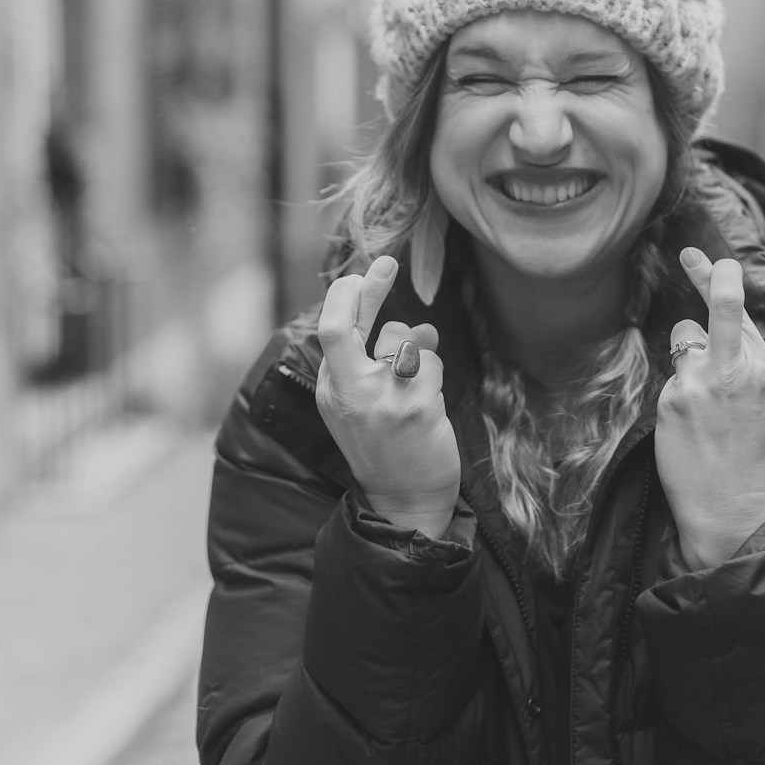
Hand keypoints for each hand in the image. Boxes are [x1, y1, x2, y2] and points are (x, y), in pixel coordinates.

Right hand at [316, 255, 458, 538]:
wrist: (405, 501)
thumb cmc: (388, 446)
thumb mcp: (364, 403)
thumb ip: (374, 360)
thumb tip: (406, 322)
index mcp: (331, 389)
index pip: (329, 330)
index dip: (346, 296)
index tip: (362, 273)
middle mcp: (348, 391)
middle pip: (341, 325)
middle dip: (365, 289)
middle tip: (385, 263)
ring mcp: (380, 398)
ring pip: (404, 341)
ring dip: (420, 353)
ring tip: (417, 387)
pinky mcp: (413, 406)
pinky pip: (431, 363)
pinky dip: (435, 374)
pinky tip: (429, 404)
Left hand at [656, 248, 764, 569]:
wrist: (731, 507)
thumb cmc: (746, 458)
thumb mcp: (761, 404)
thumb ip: (742, 363)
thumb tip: (710, 329)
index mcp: (763, 371)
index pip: (743, 315)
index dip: (723, 281)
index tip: (711, 260)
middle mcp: (737, 370)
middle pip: (722, 307)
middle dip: (710, 277)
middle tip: (691, 253)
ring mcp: (704, 382)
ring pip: (684, 338)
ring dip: (685, 355)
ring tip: (698, 401)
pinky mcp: (675, 398)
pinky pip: (669, 378)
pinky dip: (674, 394)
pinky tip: (687, 427)